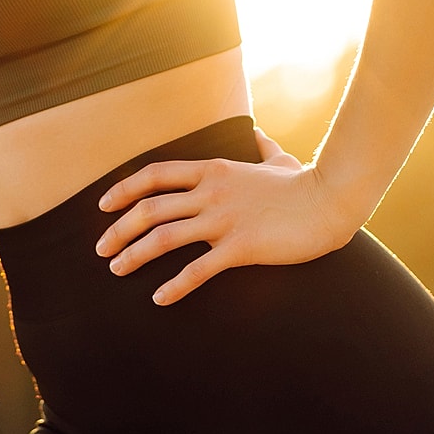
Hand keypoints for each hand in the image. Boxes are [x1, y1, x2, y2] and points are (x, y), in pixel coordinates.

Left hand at [95, 127, 362, 304]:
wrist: (332, 201)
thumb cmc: (305, 183)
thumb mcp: (279, 158)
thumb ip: (262, 147)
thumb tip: (258, 134)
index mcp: (214, 170)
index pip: (155, 175)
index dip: (123, 189)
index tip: (103, 205)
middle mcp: (211, 192)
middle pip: (149, 207)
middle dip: (118, 229)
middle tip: (101, 249)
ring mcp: (224, 219)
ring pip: (164, 237)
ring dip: (134, 255)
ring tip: (117, 271)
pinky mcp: (240, 247)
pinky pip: (198, 269)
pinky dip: (174, 286)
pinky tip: (159, 299)